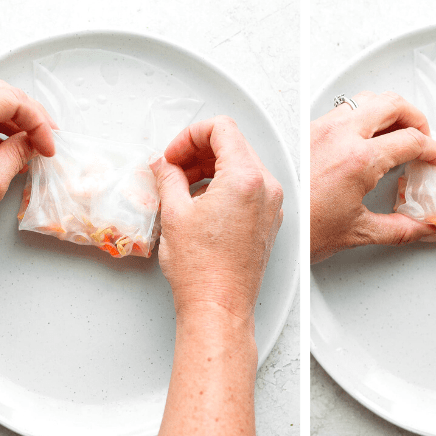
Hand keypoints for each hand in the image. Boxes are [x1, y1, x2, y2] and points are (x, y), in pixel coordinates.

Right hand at [151, 117, 283, 327]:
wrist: (220, 307)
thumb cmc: (202, 271)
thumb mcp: (174, 214)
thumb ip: (168, 178)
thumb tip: (163, 165)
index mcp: (245, 179)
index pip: (221, 129)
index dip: (190, 136)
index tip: (173, 155)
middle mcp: (266, 189)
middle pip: (233, 145)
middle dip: (199, 151)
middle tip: (173, 169)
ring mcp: (272, 206)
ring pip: (242, 166)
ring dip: (211, 169)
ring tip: (183, 189)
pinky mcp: (269, 222)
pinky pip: (249, 189)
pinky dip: (225, 187)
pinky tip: (201, 204)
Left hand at [310, 90, 435, 261]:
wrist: (275, 231)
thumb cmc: (304, 230)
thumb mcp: (358, 232)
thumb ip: (400, 229)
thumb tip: (424, 230)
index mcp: (359, 159)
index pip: (410, 140)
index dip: (432, 148)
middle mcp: (341, 136)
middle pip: (393, 104)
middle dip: (416, 118)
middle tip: (425, 137)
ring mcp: (323, 128)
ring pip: (368, 99)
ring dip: (390, 111)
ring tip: (400, 131)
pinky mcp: (310, 131)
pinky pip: (346, 108)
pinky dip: (365, 115)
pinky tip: (369, 135)